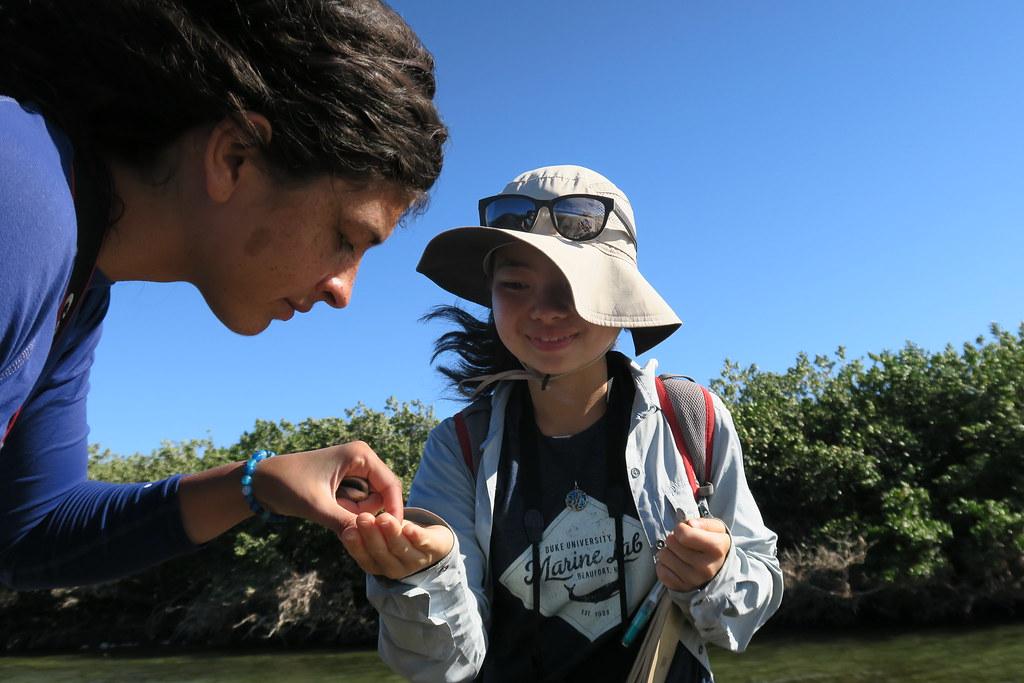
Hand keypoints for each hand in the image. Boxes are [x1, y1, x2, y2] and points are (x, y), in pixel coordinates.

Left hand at [253, 441, 403, 533]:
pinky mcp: (346, 480)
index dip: (393, 511)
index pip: (391, 485)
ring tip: (329, 509)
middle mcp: (362, 458)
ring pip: (371, 502)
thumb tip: (370, 542)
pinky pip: (359, 503)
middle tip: (338, 515)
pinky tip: (328, 510)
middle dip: (368, 513)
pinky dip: (348, 512)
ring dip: (355, 514)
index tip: (389, 536)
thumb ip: (345, 522)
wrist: (260, 482)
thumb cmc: (287, 485)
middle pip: (383, 495)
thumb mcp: (317, 506)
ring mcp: (355, 469)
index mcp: (361, 454)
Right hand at [340, 512, 454, 579]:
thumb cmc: (395, 535)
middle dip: (372, 536)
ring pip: (401, 548)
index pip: (364, 558)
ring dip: (391, 534)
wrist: (429, 539)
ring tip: (383, 518)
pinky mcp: (434, 549)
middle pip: (382, 554)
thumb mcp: (377, 533)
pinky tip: (408, 527)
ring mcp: (415, 560)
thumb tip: (340, 517)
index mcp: (377, 565)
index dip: (356, 546)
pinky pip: (425, 543)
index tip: (348, 531)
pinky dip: (416, 536)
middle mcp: (395, 567)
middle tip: (363, 518)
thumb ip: (361, 529)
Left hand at [655, 517, 730, 591]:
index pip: (684, 534)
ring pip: (663, 555)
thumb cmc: (713, 545)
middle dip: (674, 539)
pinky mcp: (681, 587)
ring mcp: (693, 579)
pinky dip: (664, 565)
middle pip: (671, 542)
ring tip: (679, 553)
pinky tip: (675, 564)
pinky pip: (661, 570)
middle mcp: (706, 567)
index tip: (687, 531)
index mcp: (716, 549)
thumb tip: (689, 524)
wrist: (717, 570)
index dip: (681, 528)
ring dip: (668, 551)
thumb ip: (704, 523)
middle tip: (683, 543)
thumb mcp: (717, 529)